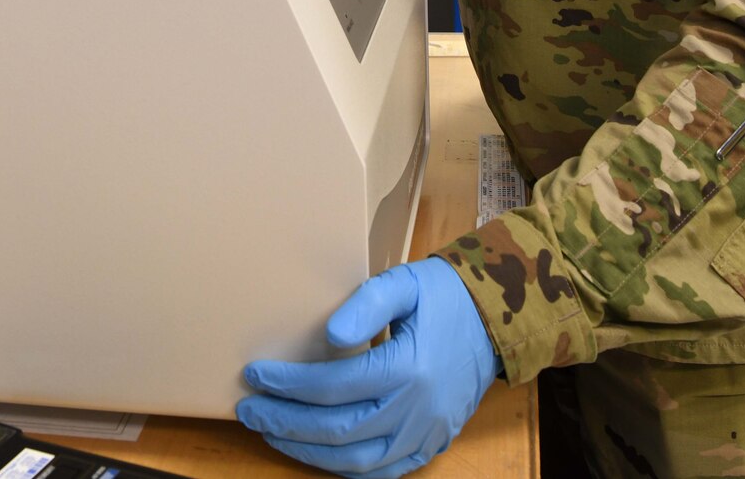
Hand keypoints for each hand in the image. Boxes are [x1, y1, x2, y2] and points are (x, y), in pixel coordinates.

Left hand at [236, 258, 500, 477]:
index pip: (333, 386)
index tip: (255, 374)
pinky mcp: (430, 446)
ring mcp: (424, 434)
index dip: (289, 384)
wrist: (494, 322)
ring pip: (355, 461)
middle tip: (249, 410)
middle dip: (285, 422)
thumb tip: (329, 335)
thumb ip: (366, 305)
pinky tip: (316, 454)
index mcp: (408, 368)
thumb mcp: (404, 284)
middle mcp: (416, 410)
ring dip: (307, 452)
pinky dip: (344, 470)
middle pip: (336, 430)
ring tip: (272, 433)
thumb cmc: (443, 298)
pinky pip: (381, 472)